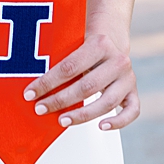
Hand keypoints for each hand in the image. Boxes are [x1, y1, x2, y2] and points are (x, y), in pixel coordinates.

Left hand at [24, 29, 139, 131]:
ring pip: (107, 102)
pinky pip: (132, 111)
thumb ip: (59, 59)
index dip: (47, 83)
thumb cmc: (84, 42)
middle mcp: (118, 61)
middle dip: (60, 100)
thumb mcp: (72, 43)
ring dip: (82, 115)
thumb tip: (31, 84)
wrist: (110, 36)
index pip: (69, 67)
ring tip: (62, 120)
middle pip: (87, 86)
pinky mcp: (133, 91)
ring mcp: (128, 78)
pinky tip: (101, 126)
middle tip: (40, 109)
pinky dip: (118, 122)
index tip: (30, 94)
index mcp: (99, 44)